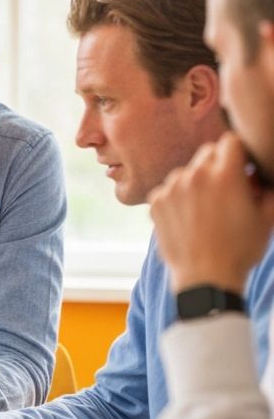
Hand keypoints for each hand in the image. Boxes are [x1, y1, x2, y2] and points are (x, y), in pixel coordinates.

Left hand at [149, 132, 273, 292]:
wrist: (205, 277)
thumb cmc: (240, 249)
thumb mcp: (267, 218)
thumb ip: (267, 188)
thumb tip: (261, 176)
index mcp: (225, 175)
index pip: (230, 141)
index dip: (239, 153)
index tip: (243, 167)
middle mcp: (195, 175)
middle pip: (207, 152)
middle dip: (218, 165)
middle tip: (227, 189)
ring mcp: (172, 187)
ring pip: (186, 171)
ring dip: (196, 181)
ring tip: (207, 208)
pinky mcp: (156, 201)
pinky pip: (168, 188)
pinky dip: (178, 197)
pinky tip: (189, 217)